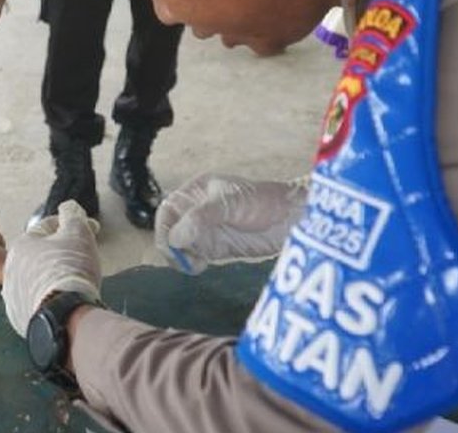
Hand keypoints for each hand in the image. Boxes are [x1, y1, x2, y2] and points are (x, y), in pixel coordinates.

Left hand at [1, 200, 100, 336]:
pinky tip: (68, 298)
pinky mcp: (22, 317)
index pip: (49, 227)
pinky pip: (41, 300)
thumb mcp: (77, 232)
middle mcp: (12, 268)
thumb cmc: (70, 268)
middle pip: (44, 253)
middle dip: (64, 252)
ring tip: (78, 279)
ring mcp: (15, 294)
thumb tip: (69, 208)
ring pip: (41, 277)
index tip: (90, 230)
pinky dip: (54, 296)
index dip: (72, 225)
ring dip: (58, 274)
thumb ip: (73, 216)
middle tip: (86, 256)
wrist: (65, 316)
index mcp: (22, 244)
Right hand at [155, 173, 306, 274]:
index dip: (165, 227)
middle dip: (170, 246)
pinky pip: (193, 258)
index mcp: (196, 192)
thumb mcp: (230, 203)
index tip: (173, 243)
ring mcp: (204, 230)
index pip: (167, 210)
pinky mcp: (215, 248)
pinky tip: (201, 266)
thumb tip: (175, 238)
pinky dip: (190, 264)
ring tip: (195, 263)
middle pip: (168, 230)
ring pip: (178, 247)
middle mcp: (196, 211)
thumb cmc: (263, 201)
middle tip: (183, 258)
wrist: (292, 218)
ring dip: (180, 257)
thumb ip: (201, 218)